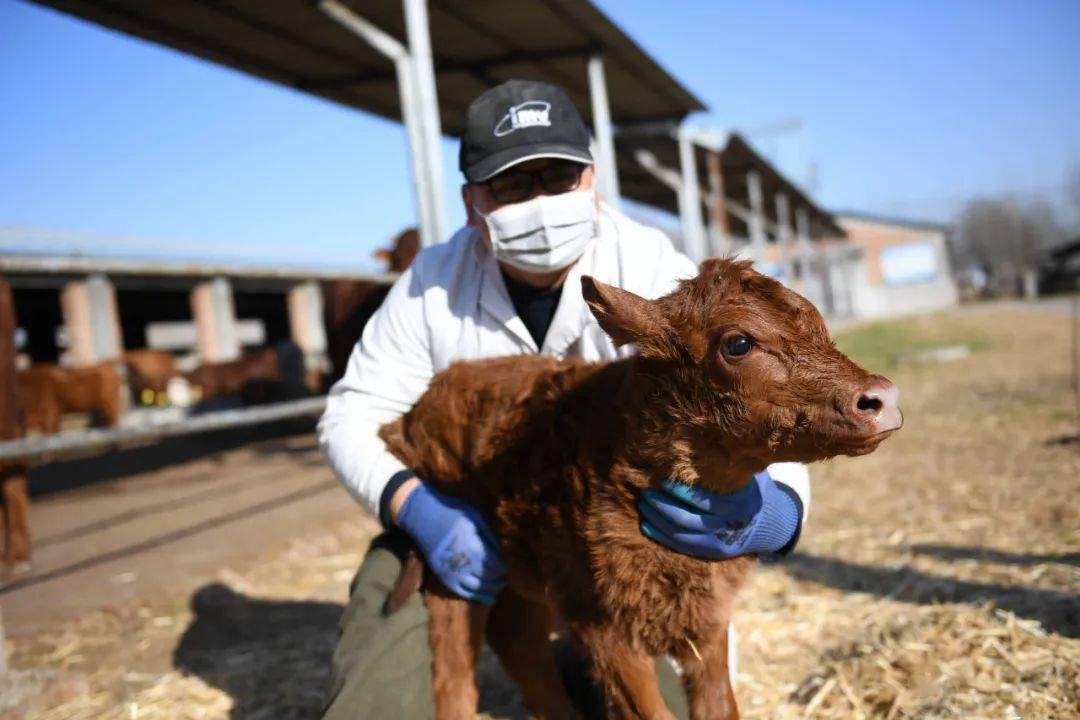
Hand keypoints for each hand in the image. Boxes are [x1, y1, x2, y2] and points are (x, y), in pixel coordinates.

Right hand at [395, 481, 506, 602]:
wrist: (422, 516)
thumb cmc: (451, 513)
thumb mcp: (474, 516)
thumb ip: (488, 535)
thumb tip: (501, 552)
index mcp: (471, 545)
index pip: (494, 564)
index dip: (502, 567)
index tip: (506, 566)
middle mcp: (462, 561)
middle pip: (486, 576)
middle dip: (498, 578)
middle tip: (504, 577)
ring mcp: (451, 570)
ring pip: (475, 587)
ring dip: (490, 588)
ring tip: (499, 586)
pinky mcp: (442, 574)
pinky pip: (461, 590)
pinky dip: (475, 595)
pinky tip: (488, 597)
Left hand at [638, 472, 800, 559]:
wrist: (772, 522)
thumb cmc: (752, 488)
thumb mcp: (749, 473)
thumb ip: (730, 463)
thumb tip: (702, 439)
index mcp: (738, 504)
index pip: (703, 500)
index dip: (679, 491)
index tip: (661, 480)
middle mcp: (728, 525)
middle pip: (687, 519)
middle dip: (662, 506)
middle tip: (644, 492)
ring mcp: (720, 542)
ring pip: (681, 535)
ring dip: (658, 520)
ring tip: (642, 504)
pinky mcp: (712, 552)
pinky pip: (682, 547)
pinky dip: (662, 537)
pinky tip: (646, 525)